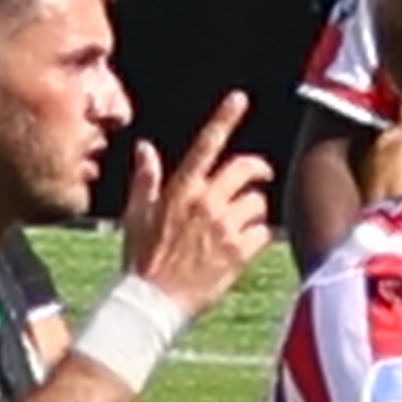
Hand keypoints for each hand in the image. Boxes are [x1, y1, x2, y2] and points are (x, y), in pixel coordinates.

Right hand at [118, 91, 278, 318]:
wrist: (152, 302)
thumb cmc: (142, 259)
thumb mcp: (137, 215)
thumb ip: (145, 179)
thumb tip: (145, 148)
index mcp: (180, 190)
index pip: (205, 145)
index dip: (224, 118)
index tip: (239, 99)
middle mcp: (205, 203)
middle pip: (246, 169)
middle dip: (258, 169)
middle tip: (261, 176)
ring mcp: (224, 227)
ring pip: (257, 203)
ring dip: (252, 212)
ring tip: (235, 228)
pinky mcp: (238, 252)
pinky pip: (263, 232)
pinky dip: (257, 238)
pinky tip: (240, 249)